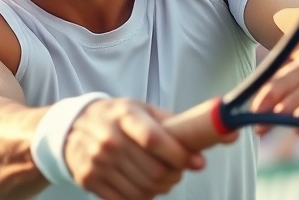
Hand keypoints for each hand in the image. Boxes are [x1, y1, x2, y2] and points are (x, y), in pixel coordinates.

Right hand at [65, 98, 203, 199]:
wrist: (71, 128)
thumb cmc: (116, 117)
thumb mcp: (141, 109)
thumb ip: (176, 122)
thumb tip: (227, 132)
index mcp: (125, 116)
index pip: (155, 140)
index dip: (180, 155)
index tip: (198, 163)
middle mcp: (109, 139)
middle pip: (154, 171)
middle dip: (175, 175)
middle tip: (179, 170)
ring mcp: (97, 162)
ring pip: (144, 190)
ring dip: (162, 188)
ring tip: (163, 177)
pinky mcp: (90, 181)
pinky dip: (143, 197)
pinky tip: (144, 185)